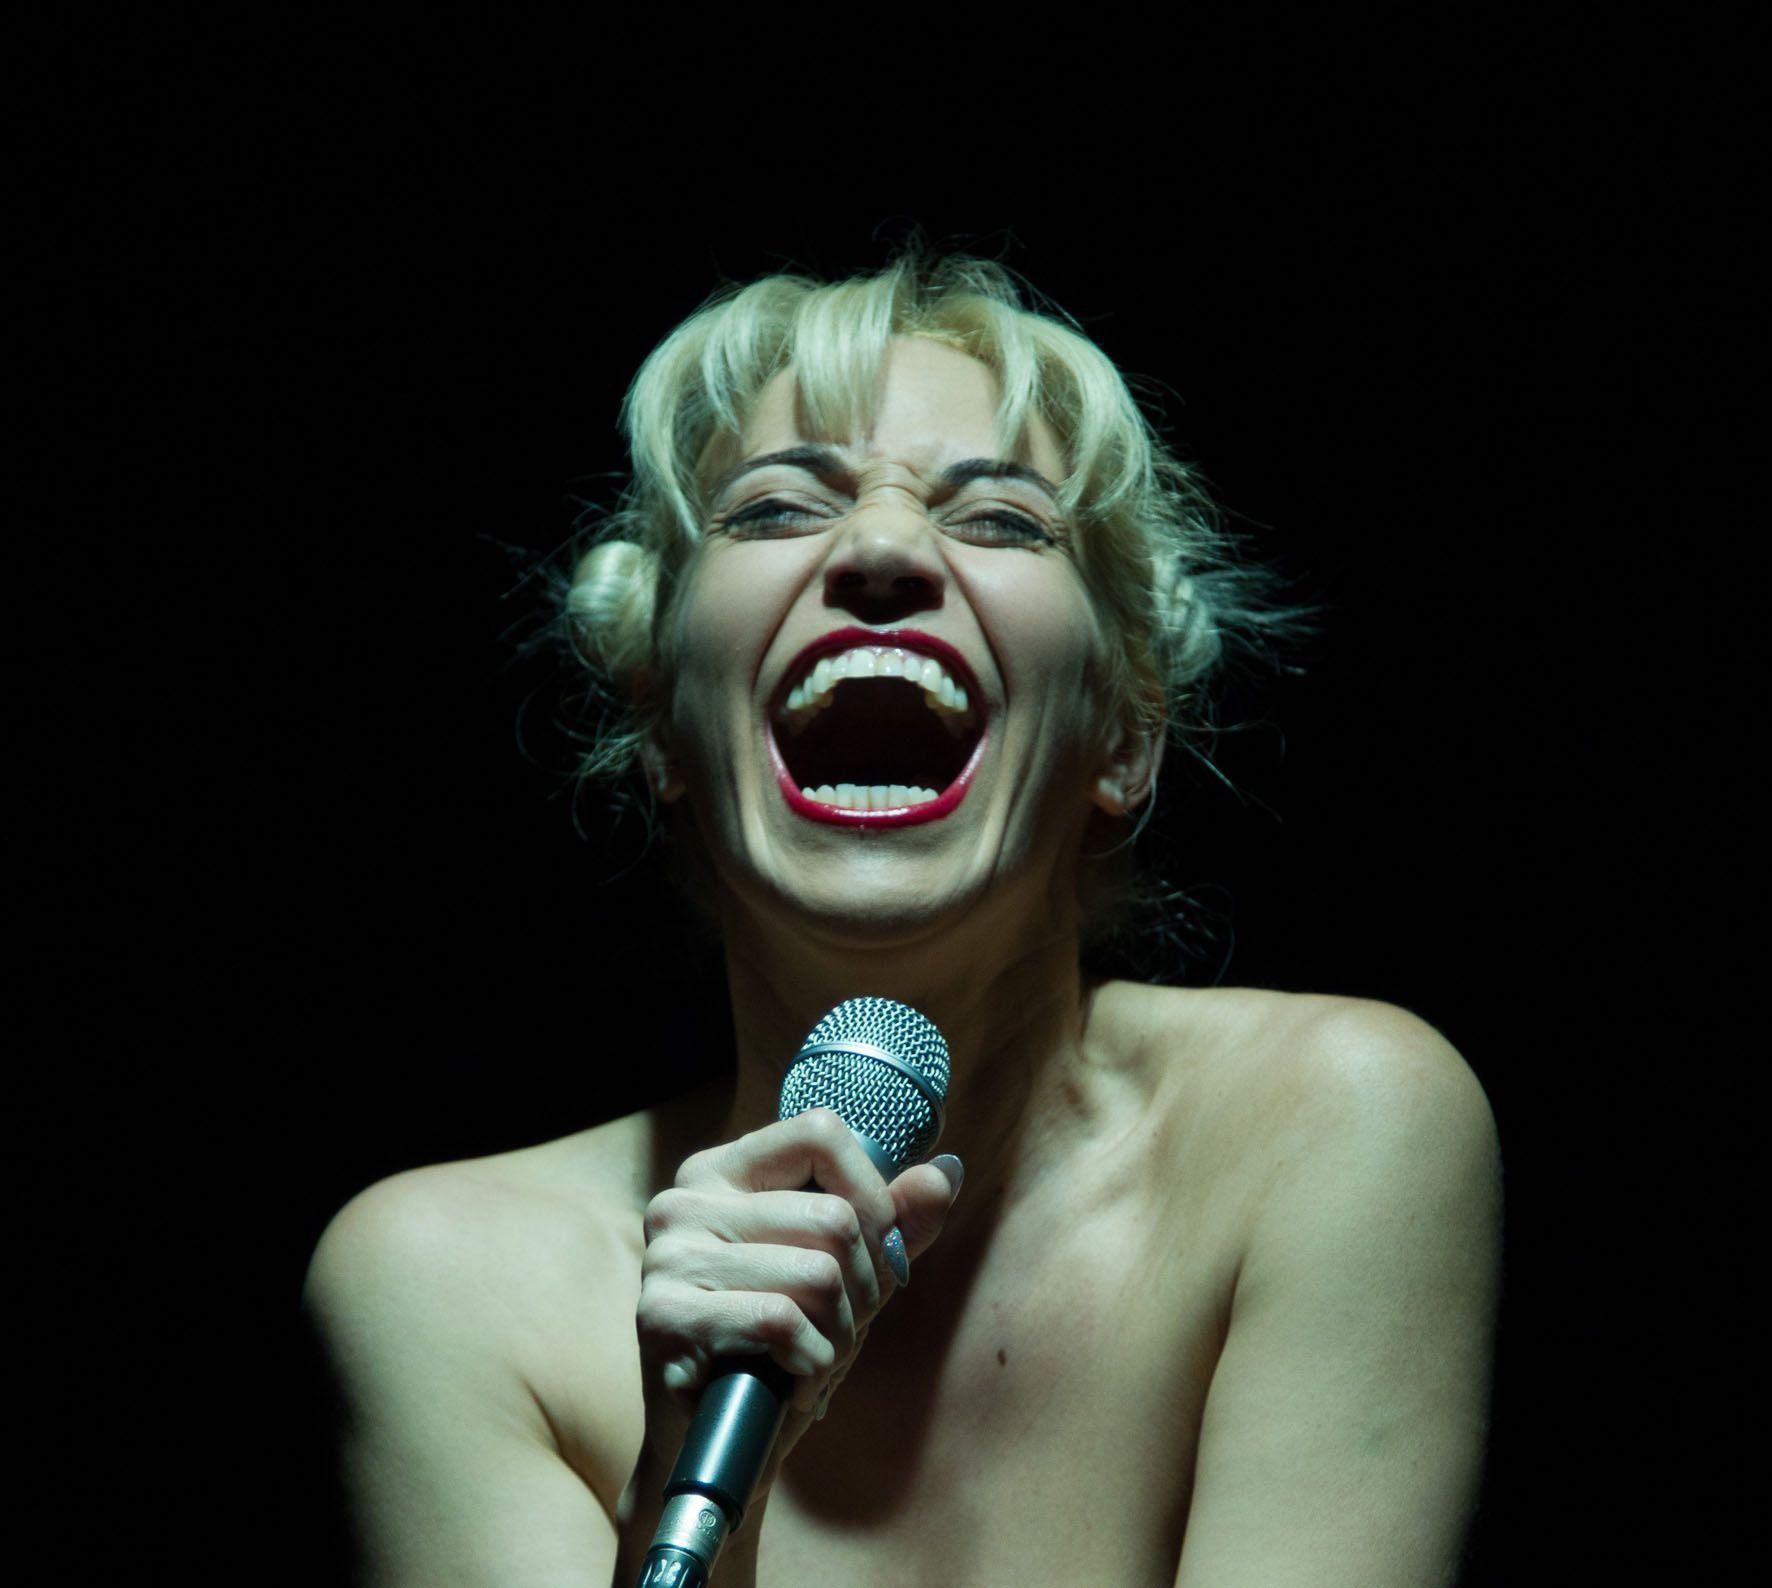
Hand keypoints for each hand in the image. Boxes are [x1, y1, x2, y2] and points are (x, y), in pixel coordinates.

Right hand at [633, 1108, 961, 1488]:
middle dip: (862, 1287)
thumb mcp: (847, 1274)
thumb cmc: (783, 1346)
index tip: (875, 1245)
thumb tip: (946, 1172)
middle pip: (833, 1216)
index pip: (819, 1134)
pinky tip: (791, 1380)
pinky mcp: (662, 1316)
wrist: (722, 1443)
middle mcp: (684, 1201)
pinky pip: (780, 1320)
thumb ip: (895, 1221)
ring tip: (814, 1357)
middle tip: (839, 1327)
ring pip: (816, 1273)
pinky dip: (809, 1362)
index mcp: (723, 1171)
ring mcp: (666, 1256)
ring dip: (838, 1334)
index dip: (871, 1192)